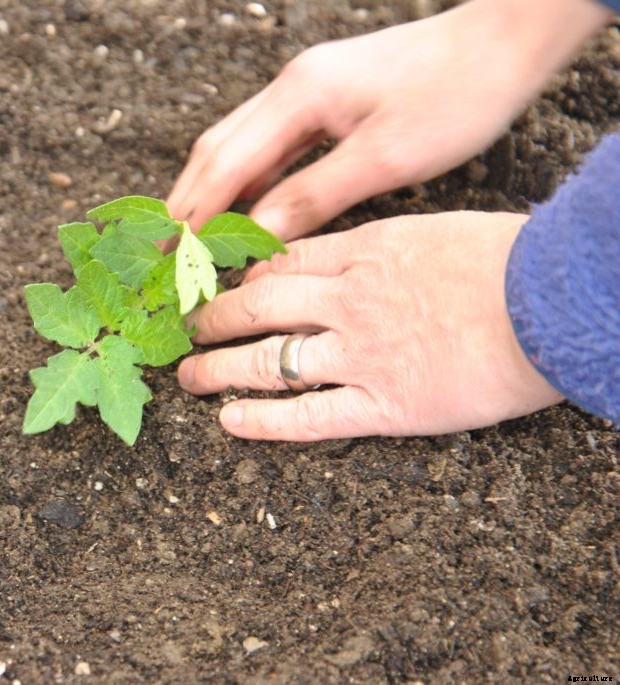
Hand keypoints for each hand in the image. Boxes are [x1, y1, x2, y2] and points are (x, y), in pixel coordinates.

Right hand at [167, 0, 610, 239]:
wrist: (504, 42)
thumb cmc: (457, 95)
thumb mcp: (387, 158)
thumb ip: (314, 195)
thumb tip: (258, 237)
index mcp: (299, 97)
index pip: (224, 164)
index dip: (192, 214)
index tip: (167, 256)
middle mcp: (290, 87)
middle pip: (216, 149)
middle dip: (186, 202)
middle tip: (163, 252)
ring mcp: (305, 89)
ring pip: (237, 145)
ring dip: (212, 192)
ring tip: (193, 240)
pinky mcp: (324, 98)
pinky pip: (268, 144)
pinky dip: (247, 180)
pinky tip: (246, 210)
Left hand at [177, 212, 561, 440]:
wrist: (556, 299)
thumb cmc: (513, 260)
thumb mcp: (438, 231)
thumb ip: (386, 248)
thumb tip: (353, 259)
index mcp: (365, 250)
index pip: (283, 261)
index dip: (242, 276)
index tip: (218, 286)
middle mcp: (348, 299)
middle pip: (259, 305)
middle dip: (212, 318)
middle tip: (184, 329)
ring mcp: (360, 352)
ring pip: (266, 359)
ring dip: (218, 369)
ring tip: (189, 378)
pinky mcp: (384, 403)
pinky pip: (307, 415)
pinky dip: (262, 420)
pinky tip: (230, 421)